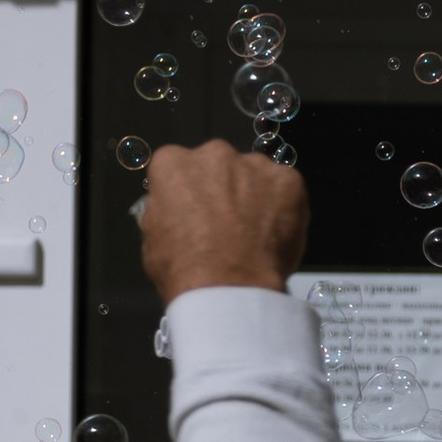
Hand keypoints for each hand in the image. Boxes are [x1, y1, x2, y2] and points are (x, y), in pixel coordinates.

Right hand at [141, 141, 308, 303]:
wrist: (229, 287)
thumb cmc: (184, 267)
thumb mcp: (153, 236)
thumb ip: (167, 208)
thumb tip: (179, 208)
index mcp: (173, 164)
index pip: (179, 166)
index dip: (190, 191)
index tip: (196, 210)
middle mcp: (214, 154)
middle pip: (219, 164)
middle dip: (223, 187)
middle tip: (228, 220)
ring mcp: (254, 165)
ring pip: (254, 173)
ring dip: (254, 193)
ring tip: (255, 230)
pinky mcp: (288, 180)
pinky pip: (285, 187)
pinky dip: (283, 205)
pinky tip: (275, 231)